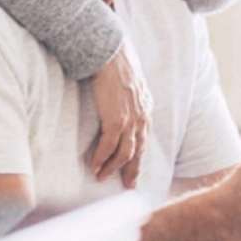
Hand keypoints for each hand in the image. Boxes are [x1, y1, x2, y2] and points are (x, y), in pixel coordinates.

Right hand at [89, 42, 152, 187]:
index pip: (144, 139)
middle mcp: (141, 118)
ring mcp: (130, 121)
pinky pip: (109, 147)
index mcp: (146, 109)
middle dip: (132, 170)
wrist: (112, 54)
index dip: (139, 156)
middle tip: (126, 185)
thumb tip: (124, 102)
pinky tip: (95, 166)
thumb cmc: (118, 64)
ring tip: (102, 177)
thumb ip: (132, 97)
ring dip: (113, 168)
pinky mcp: (116, 120)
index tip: (134, 169)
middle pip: (138, 151)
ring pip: (124, 153)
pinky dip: (102, 159)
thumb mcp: (132, 83)